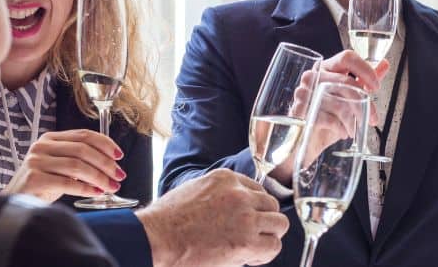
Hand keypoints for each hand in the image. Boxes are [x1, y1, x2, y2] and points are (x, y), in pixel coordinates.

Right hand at [1, 129, 124, 202]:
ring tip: (111, 187)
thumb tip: (111, 164)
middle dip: (106, 164)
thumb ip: (79, 160)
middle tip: (119, 176)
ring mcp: (36, 161)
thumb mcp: (60, 166)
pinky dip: (86, 188)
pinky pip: (67, 182)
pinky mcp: (34, 179)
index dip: (105, 144)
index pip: (84, 135)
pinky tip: (96, 193)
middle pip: (83, 150)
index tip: (119, 156)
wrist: (15, 201)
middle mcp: (42, 146)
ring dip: (99, 177)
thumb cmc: (41, 184)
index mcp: (50, 138)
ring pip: (77, 166)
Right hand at [136, 169, 288, 266]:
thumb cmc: (167, 219)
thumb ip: (217, 194)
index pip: (257, 189)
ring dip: (269, 236)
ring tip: (253, 247)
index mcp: (225, 178)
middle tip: (250, 235)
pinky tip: (249, 258)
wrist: (157, 237)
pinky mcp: (246, 240)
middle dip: (263, 221)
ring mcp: (245, 216)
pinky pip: (274, 246)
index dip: (253, 208)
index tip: (246, 219)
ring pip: (279, 223)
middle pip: (271, 204)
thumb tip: (227, 209)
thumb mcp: (194, 190)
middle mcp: (239, 194)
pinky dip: (265, 254)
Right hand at [270, 50, 388, 184]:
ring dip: (353, 121)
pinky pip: (329, 118)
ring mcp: (303, 94)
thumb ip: (364, 80)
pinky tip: (342, 132)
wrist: (306, 140)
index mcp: (325, 68)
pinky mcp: (300, 112)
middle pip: (346, 83)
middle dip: (364, 105)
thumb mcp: (349, 97)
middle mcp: (312, 76)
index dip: (365, 70)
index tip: (376, 87)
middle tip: (371, 119)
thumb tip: (385, 63)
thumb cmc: (327, 116)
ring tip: (354, 129)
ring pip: (340, 103)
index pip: (347, 57)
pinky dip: (340, 128)